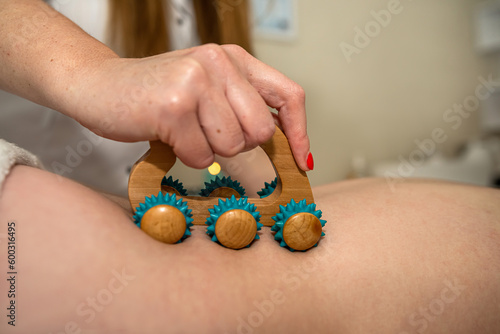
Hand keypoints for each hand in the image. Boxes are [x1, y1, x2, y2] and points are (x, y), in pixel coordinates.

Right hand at [71, 44, 309, 169]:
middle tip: (208, 134)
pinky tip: (168, 135)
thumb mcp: (207, 88)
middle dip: (237, 144)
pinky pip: (202, 155)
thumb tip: (280, 143)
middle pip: (261, 130)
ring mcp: (196, 81)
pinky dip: (186, 156)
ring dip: (208, 150)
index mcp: (234, 58)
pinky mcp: (174, 106)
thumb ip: (241, 105)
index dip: (300, 131)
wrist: (99, 86)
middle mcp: (219, 62)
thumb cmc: (157, 95)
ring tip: (184, 130)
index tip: (302, 160)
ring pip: (232, 145)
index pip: (288, 95)